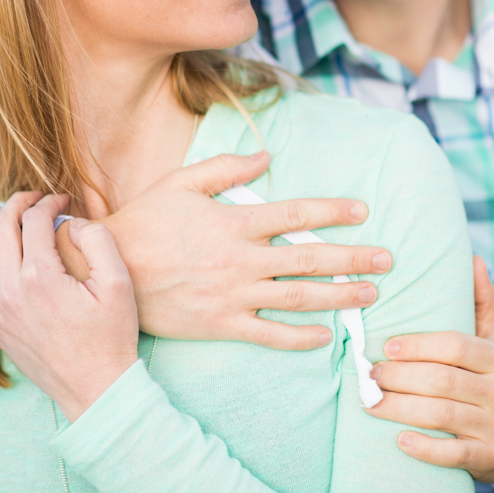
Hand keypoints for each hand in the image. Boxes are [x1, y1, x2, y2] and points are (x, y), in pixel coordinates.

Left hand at [0, 191, 138, 422]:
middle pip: (2, 229)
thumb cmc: (110, 335)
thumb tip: (73, 221)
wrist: (97, 387)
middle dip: (17, 203)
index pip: (36, 221)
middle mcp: (12, 290)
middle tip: (33, 196)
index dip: (51, 202)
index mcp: (41, 276)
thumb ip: (97, 240)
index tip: (64, 200)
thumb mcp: (117, 281)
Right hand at [56, 150, 392, 349]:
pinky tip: (324, 336)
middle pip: (309, 258)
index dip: (332, 211)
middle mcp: (241, 260)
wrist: (106, 270)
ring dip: (339, 296)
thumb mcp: (182, 181)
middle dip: (353, 258)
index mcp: (235, 223)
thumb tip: (267, 155)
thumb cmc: (145, 221)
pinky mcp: (220, 324)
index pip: (296, 214)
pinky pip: (268, 335)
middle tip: (387, 259)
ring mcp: (233, 295)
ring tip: (370, 295)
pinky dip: (298, 337)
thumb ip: (226, 168)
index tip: (362, 210)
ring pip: (297, 298)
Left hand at [365, 255, 493, 484]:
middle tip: (368, 374)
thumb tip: (473, 258)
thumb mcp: (493, 338)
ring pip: (442, 416)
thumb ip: (481, 300)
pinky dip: (424, 448)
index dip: (418, 345)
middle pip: (443, 380)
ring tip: (370, 401)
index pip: (455, 345)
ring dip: (400, 409)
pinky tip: (398, 439)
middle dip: (400, 377)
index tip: (386, 345)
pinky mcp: (487, 457)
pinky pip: (452, 454)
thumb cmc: (491, 376)